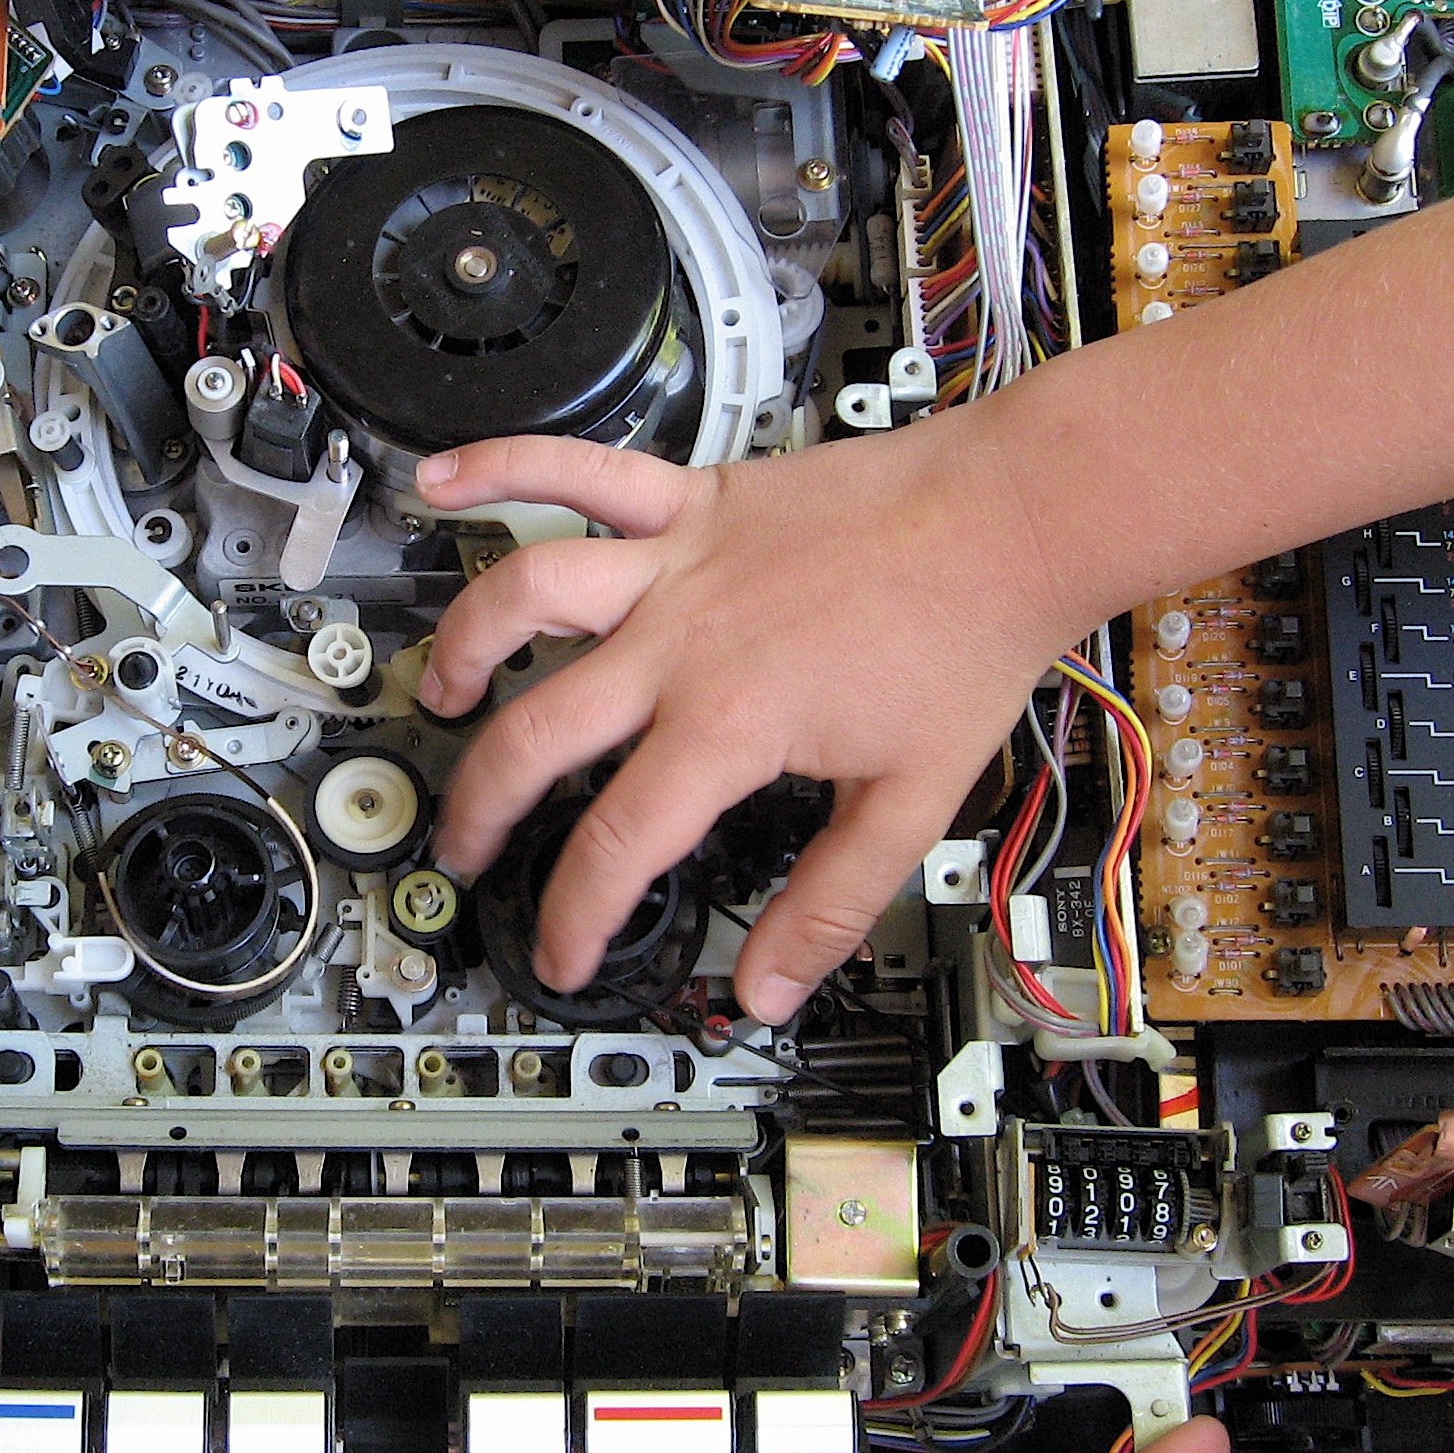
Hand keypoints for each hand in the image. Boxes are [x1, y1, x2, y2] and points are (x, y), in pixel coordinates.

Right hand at [417, 411, 1077, 1023]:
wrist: (1010, 519)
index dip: (574, 917)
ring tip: (443, 687)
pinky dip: (504, 464)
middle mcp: (682, 642)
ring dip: (469, 643)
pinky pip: (579, 471)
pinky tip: (445, 476)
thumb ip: (832, 904)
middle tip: (466, 841)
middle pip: (538, 731)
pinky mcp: (691, 499)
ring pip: (529, 595)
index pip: (617, 844)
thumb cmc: (966, 639)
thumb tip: (771, 988)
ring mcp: (677, 564)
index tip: (562, 952)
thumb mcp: (911, 802)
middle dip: (481, 804)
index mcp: (729, 725)